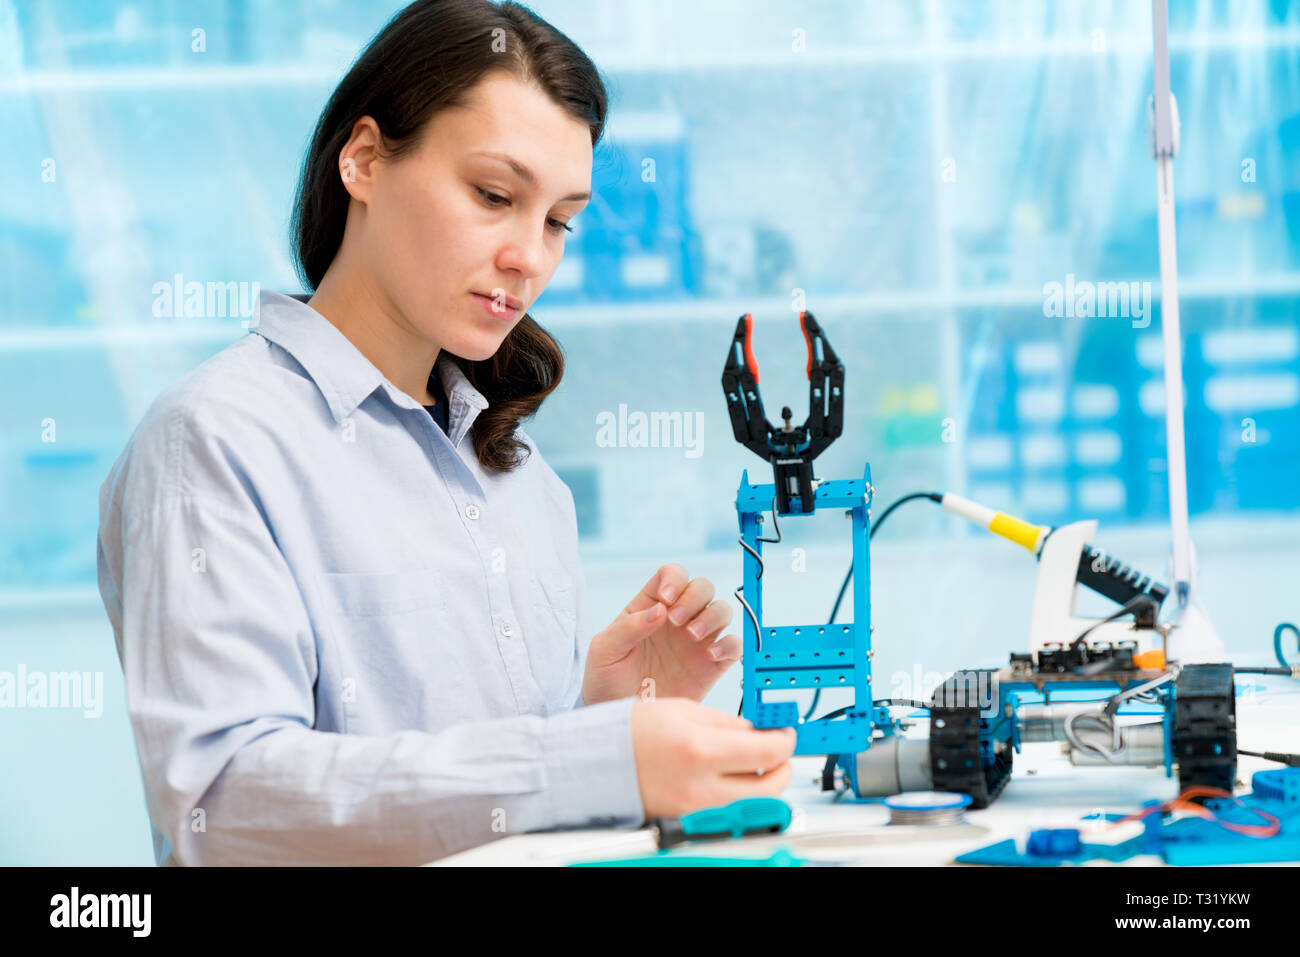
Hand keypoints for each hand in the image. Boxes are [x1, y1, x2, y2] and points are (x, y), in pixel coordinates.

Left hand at [583, 563, 739, 704]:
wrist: (621, 719)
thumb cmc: (607, 680)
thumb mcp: (605, 650)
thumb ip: (628, 627)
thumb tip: (659, 609)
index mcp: (651, 607)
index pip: (672, 574)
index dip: (674, 579)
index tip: (666, 599)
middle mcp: (678, 619)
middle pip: (703, 587)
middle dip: (694, 598)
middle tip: (676, 622)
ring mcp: (697, 642)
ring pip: (722, 611)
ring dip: (712, 617)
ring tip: (693, 636)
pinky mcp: (711, 666)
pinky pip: (734, 645)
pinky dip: (728, 645)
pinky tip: (709, 656)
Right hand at [630, 698, 794, 817]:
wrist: (595, 763)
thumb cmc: (630, 733)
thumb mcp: (683, 709)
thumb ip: (726, 722)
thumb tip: (757, 731)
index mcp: (701, 750)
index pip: (767, 752)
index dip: (785, 740)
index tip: (785, 732)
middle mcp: (702, 786)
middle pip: (771, 787)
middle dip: (782, 766)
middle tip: (777, 749)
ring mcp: (697, 808)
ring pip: (755, 803)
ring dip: (764, 782)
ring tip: (754, 762)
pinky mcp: (691, 819)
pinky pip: (731, 810)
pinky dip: (740, 794)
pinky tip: (731, 775)